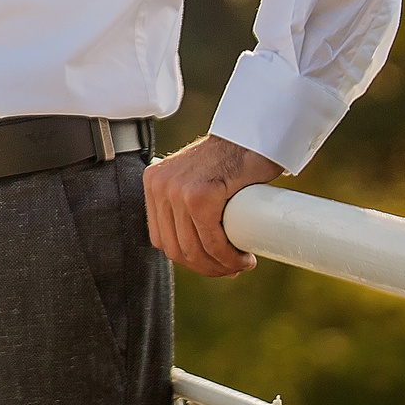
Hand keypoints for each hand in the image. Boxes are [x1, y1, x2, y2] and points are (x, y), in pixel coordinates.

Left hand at [144, 134, 281, 277]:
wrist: (251, 136)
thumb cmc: (230, 160)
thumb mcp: (193, 179)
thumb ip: (183, 202)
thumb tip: (192, 248)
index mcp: (153, 183)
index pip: (162, 239)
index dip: (189, 259)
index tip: (213, 264)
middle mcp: (159, 186)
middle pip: (175, 248)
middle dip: (205, 267)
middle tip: (232, 268)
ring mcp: (176, 190)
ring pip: (193, 249)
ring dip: (220, 266)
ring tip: (240, 264)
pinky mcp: (199, 195)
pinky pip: (211, 241)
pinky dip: (228, 257)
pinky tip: (242, 258)